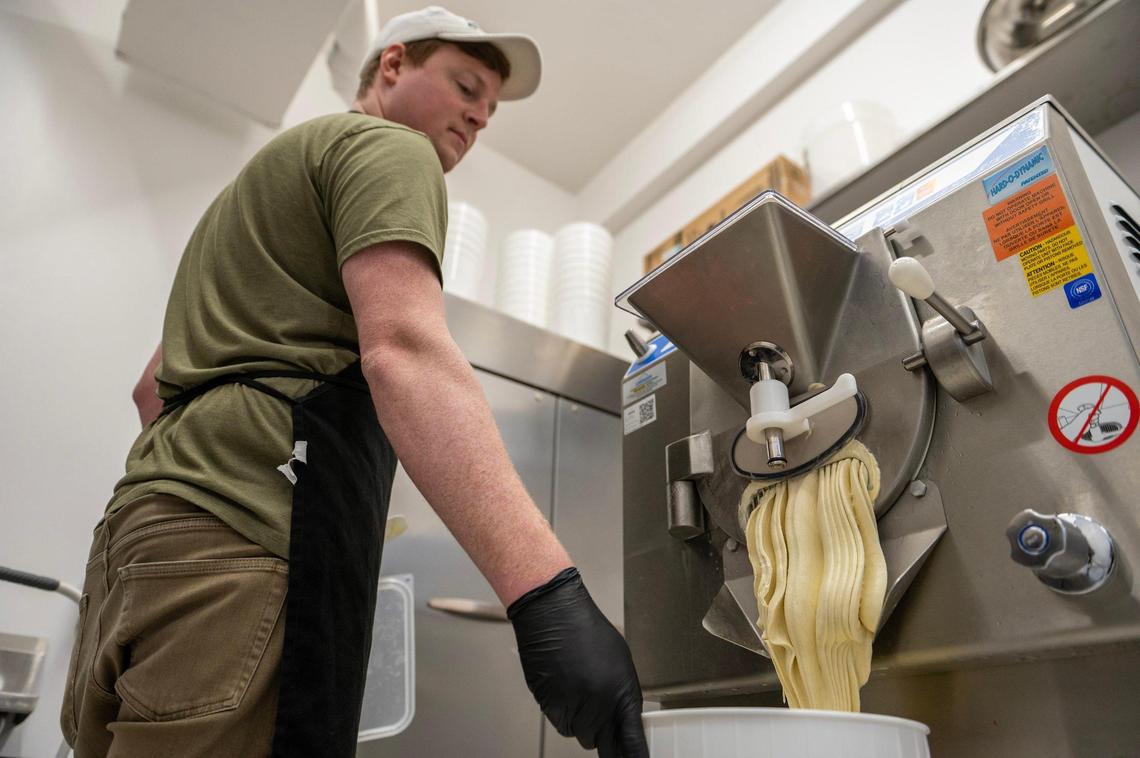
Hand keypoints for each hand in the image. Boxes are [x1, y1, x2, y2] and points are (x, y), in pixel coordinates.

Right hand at [507, 568, 648, 757]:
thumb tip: (623, 719)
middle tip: (598, 715)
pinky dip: (564, 713)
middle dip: (604, 736)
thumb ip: (623, 695)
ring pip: (580, 734)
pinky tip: (565, 687)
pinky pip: (561, 724)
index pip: (632, 743)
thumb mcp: (620, 662)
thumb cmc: (586, 630)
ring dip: (581, 721)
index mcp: (622, 693)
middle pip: (602, 744)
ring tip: (579, 689)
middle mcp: (598, 705)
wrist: (554, 614)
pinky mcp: (550, 706)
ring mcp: (572, 707)